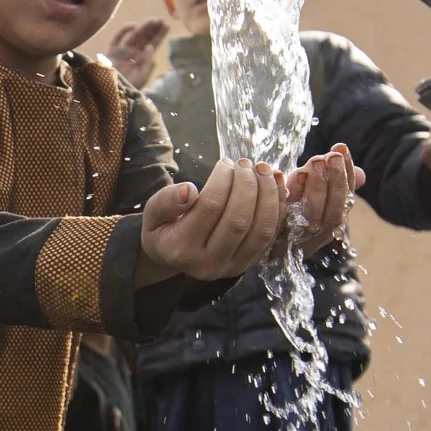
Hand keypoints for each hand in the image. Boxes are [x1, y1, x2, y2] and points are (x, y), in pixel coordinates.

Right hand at [105, 19, 168, 89]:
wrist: (112, 92)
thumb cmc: (128, 87)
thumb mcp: (142, 77)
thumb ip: (147, 62)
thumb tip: (150, 47)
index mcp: (143, 59)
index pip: (153, 44)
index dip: (160, 35)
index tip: (167, 25)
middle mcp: (134, 52)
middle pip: (145, 38)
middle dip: (153, 29)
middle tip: (160, 19)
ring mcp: (123, 51)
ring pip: (134, 36)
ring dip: (143, 27)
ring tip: (151, 20)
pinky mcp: (111, 51)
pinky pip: (118, 38)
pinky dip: (124, 31)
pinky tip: (133, 26)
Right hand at [138, 156, 286, 282]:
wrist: (172, 255)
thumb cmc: (163, 226)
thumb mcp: (152, 212)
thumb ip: (166, 200)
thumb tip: (189, 190)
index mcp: (181, 249)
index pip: (210, 206)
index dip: (222, 180)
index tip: (225, 163)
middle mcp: (208, 264)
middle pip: (238, 220)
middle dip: (247, 185)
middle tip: (245, 163)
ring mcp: (232, 267)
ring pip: (261, 231)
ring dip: (268, 196)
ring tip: (264, 170)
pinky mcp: (248, 264)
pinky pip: (270, 236)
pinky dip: (278, 208)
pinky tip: (276, 185)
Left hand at [272, 144, 364, 258]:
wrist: (244, 232)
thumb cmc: (282, 206)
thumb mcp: (309, 192)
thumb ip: (332, 183)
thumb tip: (363, 175)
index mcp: (323, 226)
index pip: (343, 205)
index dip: (346, 178)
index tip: (341, 150)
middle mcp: (310, 239)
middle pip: (330, 215)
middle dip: (333, 183)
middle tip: (329, 157)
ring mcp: (289, 242)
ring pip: (310, 219)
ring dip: (313, 189)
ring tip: (312, 163)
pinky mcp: (265, 238)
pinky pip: (276, 219)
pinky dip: (281, 196)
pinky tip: (281, 176)